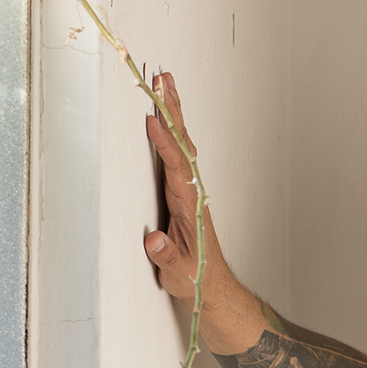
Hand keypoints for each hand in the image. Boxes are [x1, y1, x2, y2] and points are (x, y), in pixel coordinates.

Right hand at [141, 72, 234, 303]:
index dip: (164, 144)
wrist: (213, 288)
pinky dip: (170, 131)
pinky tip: (164, 117)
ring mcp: (189, 191)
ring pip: (181, 145)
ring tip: (165, 83)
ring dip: (173, 114)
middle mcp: (192, 193)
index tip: (153, 120)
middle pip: (182, 144)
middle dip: (171, 111)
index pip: (176, 168)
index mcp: (190, 206)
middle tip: (163, 79)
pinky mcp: (184, 193)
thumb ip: (165, 256)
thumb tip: (154, 240)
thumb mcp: (178, 273)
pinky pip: (177, 154)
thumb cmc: (196, 279)